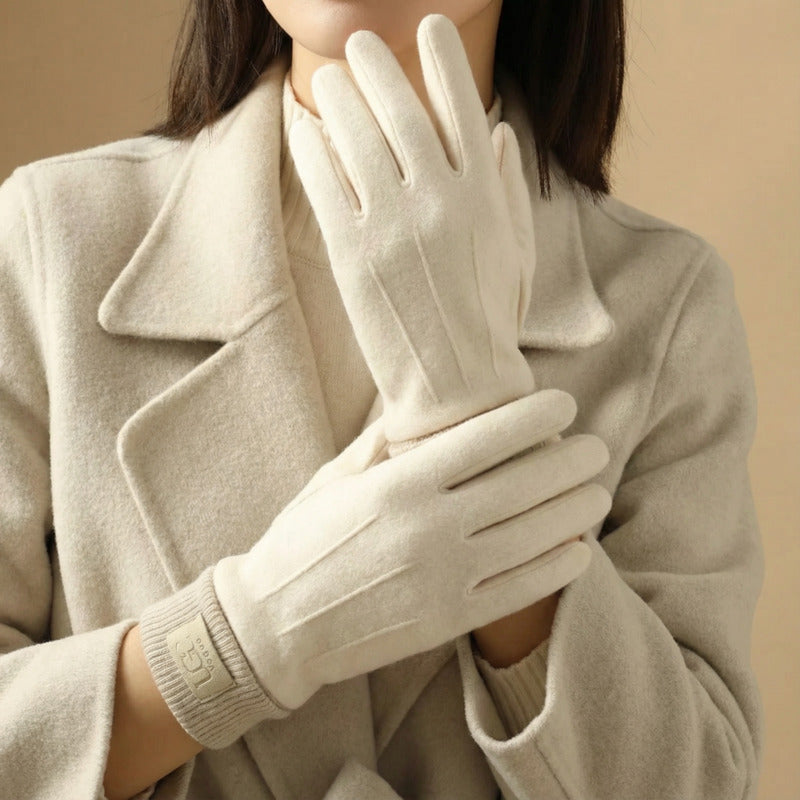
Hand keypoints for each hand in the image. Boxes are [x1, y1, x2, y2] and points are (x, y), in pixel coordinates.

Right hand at [213, 389, 610, 711]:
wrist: (276, 625)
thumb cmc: (302, 542)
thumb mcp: (335, 479)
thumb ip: (384, 443)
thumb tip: (425, 412)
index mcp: (398, 484)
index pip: (484, 439)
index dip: (533, 417)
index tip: (564, 404)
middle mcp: (428, 527)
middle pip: (522, 485)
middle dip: (570, 461)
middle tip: (595, 447)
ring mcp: (443, 576)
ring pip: (532, 536)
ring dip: (575, 512)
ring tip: (597, 493)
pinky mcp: (448, 618)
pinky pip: (519, 590)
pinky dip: (557, 568)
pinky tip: (579, 549)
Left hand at [288, 13, 537, 446]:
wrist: (457, 386)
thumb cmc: (490, 320)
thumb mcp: (514, 252)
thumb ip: (507, 187)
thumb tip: (498, 129)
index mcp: (483, 197)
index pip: (463, 106)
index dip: (443, 59)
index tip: (428, 26)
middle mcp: (440, 201)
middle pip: (403, 111)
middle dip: (380, 66)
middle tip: (361, 41)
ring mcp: (394, 226)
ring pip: (358, 138)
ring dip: (340, 96)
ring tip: (329, 75)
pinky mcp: (354, 255)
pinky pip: (325, 183)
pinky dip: (311, 146)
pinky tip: (304, 125)